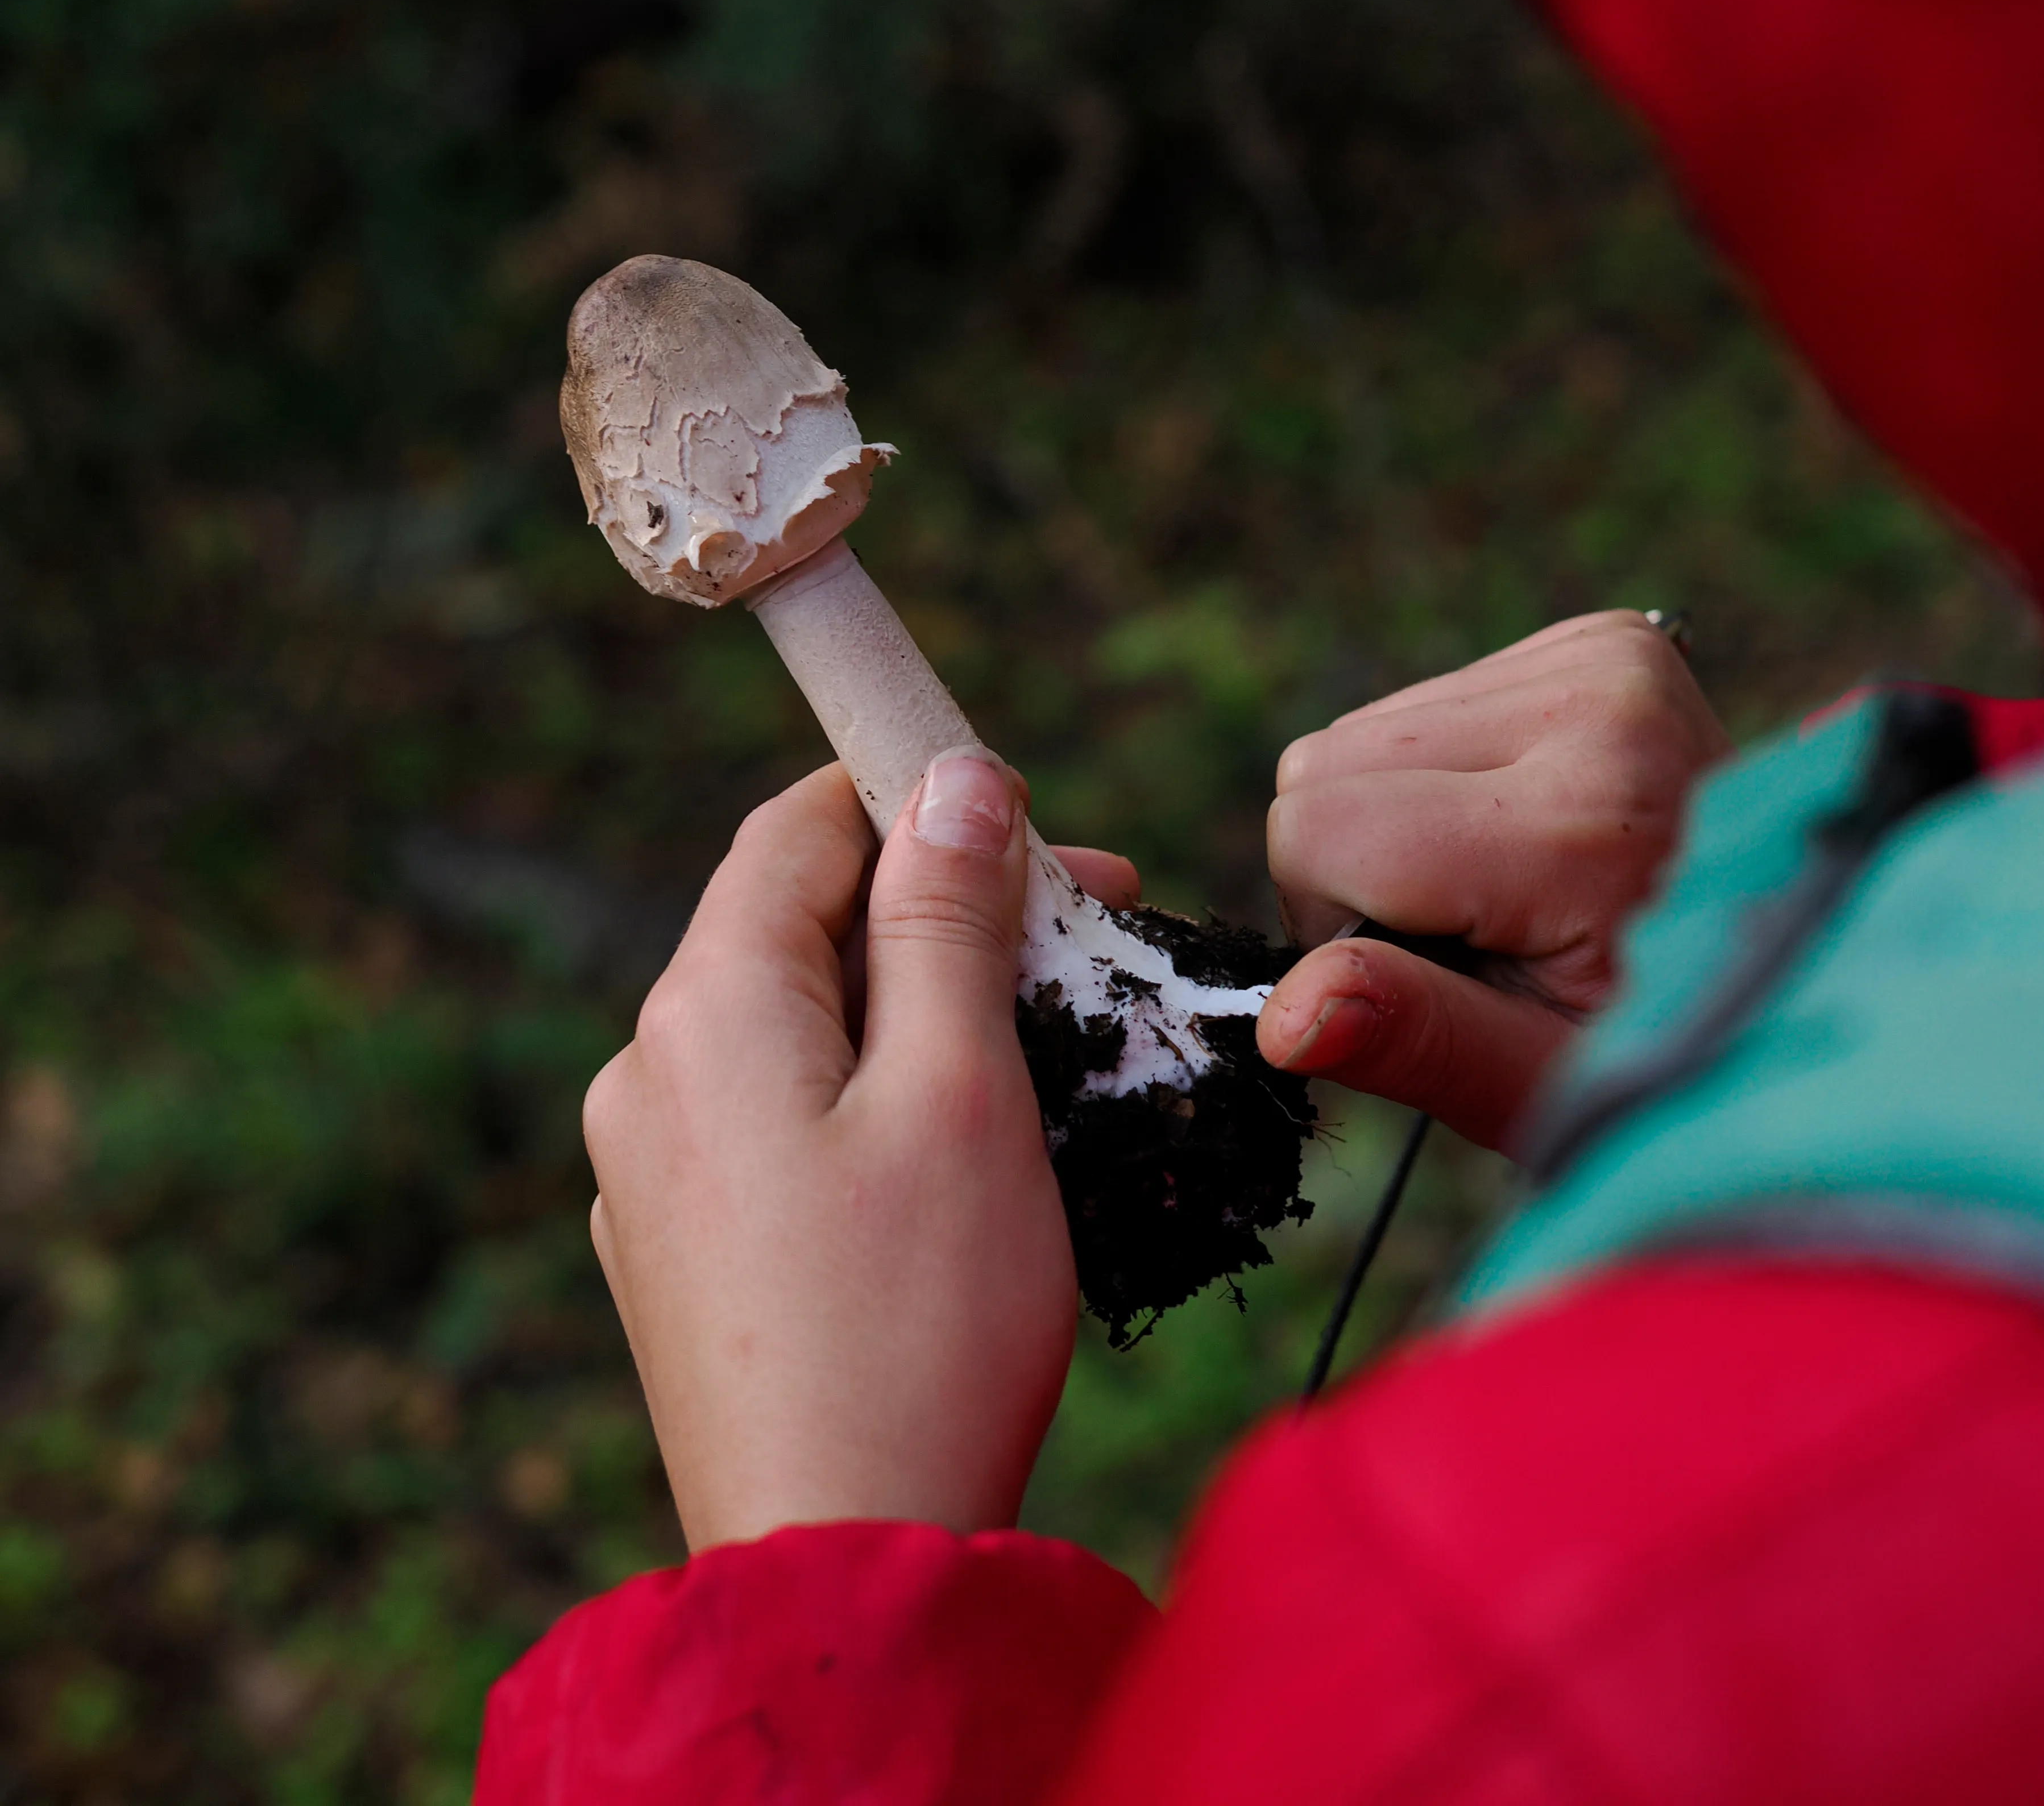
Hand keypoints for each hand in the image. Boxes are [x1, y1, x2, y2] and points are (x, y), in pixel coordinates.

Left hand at [583, 753, 1094, 1551]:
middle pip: (803, 928)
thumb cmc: (920, 1325)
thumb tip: (954, 779)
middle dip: (944, 913)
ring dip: (920, 1010)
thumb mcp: (961, 1088)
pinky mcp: (683, 1257)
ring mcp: (653, 1175)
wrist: (840, 1570)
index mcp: (703, 1011)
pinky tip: (968, 1154)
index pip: (801, 828)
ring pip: (801, 1029)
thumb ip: (946, 919)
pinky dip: (874, 1100)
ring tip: (1052, 1050)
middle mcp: (647, 1077)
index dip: (923, 800)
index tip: (1043, 832)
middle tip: (1089, 939)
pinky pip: (780, 1123)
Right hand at [1258, 611, 1728, 1145]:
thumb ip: (1411, 1034)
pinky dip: (1451, 776)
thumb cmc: (1653, 1046)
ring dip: (1407, 818)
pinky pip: (1427, 700)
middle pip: (1325, 765)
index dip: (1336, 922)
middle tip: (1484, 933)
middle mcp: (1597, 704)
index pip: (1319, 826)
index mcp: (1581, 820)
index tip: (1438, 974)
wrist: (1799, 969)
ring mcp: (1605, 656)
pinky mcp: (1601, 638)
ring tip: (1518, 886)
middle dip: (1364, 865)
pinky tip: (1532, 832)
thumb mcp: (1534, 1082)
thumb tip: (1280, 1016)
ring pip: (1364, 729)